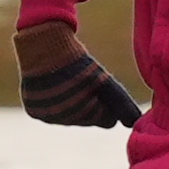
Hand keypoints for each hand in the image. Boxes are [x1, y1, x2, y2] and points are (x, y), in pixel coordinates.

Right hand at [14, 22, 139, 130]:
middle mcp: (65, 119)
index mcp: (85, 113)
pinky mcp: (34, 112)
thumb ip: (121, 103)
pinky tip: (54, 87)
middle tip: (81, 82)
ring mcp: (48, 117)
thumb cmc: (79, 63)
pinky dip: (54, 104)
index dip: (107, 104)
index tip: (100, 87)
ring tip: (67, 82)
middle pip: (88, 120)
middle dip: (89, 104)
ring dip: (72, 105)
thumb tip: (134, 122)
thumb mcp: (104, 81)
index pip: (106, 120)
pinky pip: (50, 114)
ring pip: (69, 118)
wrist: (44, 46)